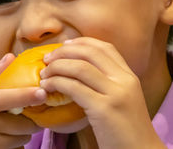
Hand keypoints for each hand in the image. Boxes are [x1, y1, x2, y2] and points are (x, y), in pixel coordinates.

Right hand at [0, 54, 46, 148]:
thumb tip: (10, 56)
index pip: (4, 98)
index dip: (25, 96)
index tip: (42, 93)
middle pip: (19, 123)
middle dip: (30, 120)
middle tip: (30, 115)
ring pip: (19, 139)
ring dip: (24, 133)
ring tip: (15, 126)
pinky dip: (16, 144)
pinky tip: (6, 138)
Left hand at [40, 37, 165, 148]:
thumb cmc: (126, 130)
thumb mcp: (123, 99)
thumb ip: (108, 83)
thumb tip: (79, 71)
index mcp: (129, 76)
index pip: (105, 47)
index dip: (82, 42)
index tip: (65, 45)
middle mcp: (124, 80)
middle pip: (90, 52)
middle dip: (64, 51)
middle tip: (47, 58)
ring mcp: (115, 93)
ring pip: (80, 67)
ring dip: (56, 67)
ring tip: (44, 74)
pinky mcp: (104, 109)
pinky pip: (74, 88)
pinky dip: (57, 83)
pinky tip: (47, 88)